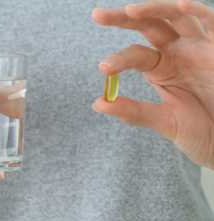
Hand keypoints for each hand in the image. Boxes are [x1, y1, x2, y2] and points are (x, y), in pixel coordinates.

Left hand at [92, 0, 213, 168]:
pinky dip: (196, 11)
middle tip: (97, 16)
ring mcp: (198, 47)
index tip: (104, 68)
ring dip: (154, 9)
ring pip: (175, 17)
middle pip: (148, 26)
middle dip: (123, 19)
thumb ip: (134, 111)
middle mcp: (177, 53)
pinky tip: (179, 5)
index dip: (119, 60)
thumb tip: (98, 104)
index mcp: (160, 68)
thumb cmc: (200, 129)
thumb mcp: (164, 121)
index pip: (135, 55)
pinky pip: (210, 22)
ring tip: (129, 11)